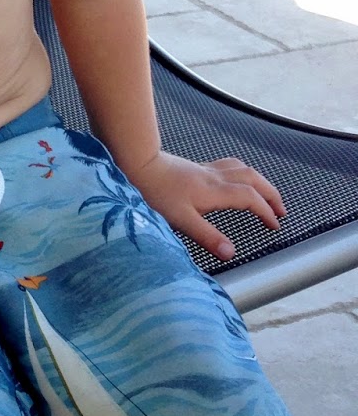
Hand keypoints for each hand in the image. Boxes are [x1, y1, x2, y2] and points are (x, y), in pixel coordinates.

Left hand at [129, 149, 285, 260]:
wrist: (135, 163)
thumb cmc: (154, 191)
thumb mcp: (180, 219)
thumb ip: (207, 236)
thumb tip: (231, 253)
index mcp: (214, 190)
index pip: (250, 198)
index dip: (265, 211)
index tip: (274, 225)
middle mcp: (213, 176)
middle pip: (252, 178)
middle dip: (270, 193)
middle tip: (281, 209)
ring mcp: (204, 169)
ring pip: (241, 169)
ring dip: (258, 181)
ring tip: (265, 194)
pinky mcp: (194, 168)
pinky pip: (227, 166)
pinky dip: (241, 173)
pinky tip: (234, 180)